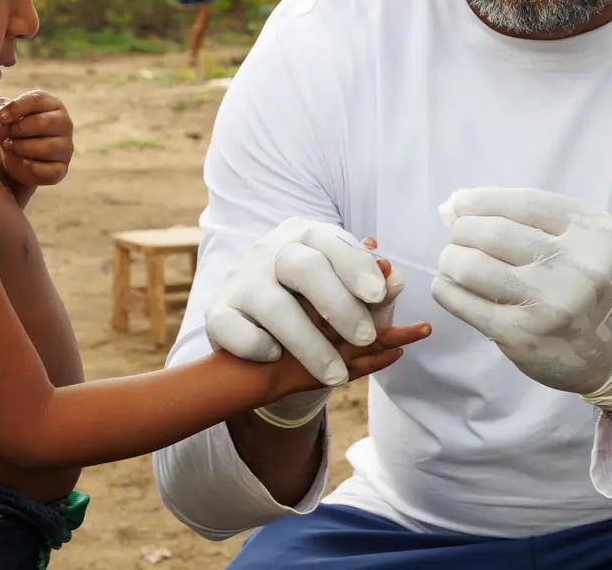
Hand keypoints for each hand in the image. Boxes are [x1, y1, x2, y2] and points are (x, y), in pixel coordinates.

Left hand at [0, 91, 73, 186]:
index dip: (16, 108)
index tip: (0, 117)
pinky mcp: (61, 169)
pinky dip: (25, 167)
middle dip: (16, 130)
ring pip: (44, 148)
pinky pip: (44, 170)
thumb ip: (1, 109)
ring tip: (9, 147)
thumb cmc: (14, 130)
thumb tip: (1, 113)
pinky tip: (19, 162)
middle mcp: (64, 123)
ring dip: (20, 148)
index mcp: (52, 105)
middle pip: (41, 123)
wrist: (19, 157)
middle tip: (6, 134)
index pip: (37, 100)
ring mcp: (66, 147)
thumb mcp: (6, 115)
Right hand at [205, 218, 418, 387]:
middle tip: (364, 338)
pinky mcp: (217, 312)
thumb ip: (376, 290)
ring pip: (273, 305)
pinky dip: (258, 345)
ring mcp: (240, 280)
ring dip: (308, 343)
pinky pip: (234, 328)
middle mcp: (270, 251)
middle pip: (303, 268)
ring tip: (335, 376)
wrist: (266, 329)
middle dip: (338, 305)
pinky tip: (275, 357)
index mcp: (306, 236)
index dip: (356, 268)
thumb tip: (394, 279)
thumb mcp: (353, 296)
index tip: (378, 296)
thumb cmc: (321, 307)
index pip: (331, 242)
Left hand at [431, 188, 611, 411]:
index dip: (481, 200)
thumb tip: (457, 204)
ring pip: (471, 266)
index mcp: (594, 233)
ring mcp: (548, 304)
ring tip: (454, 262)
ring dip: (451, 259)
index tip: (460, 204)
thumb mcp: (588, 242)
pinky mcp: (522, 336)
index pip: (523, 203)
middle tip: (460, 238)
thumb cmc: (598, 288)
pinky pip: (463, 303)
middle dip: (462, 230)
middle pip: (491, 232)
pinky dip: (446, 289)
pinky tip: (449, 286)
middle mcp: (575, 267)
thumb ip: (535, 220)